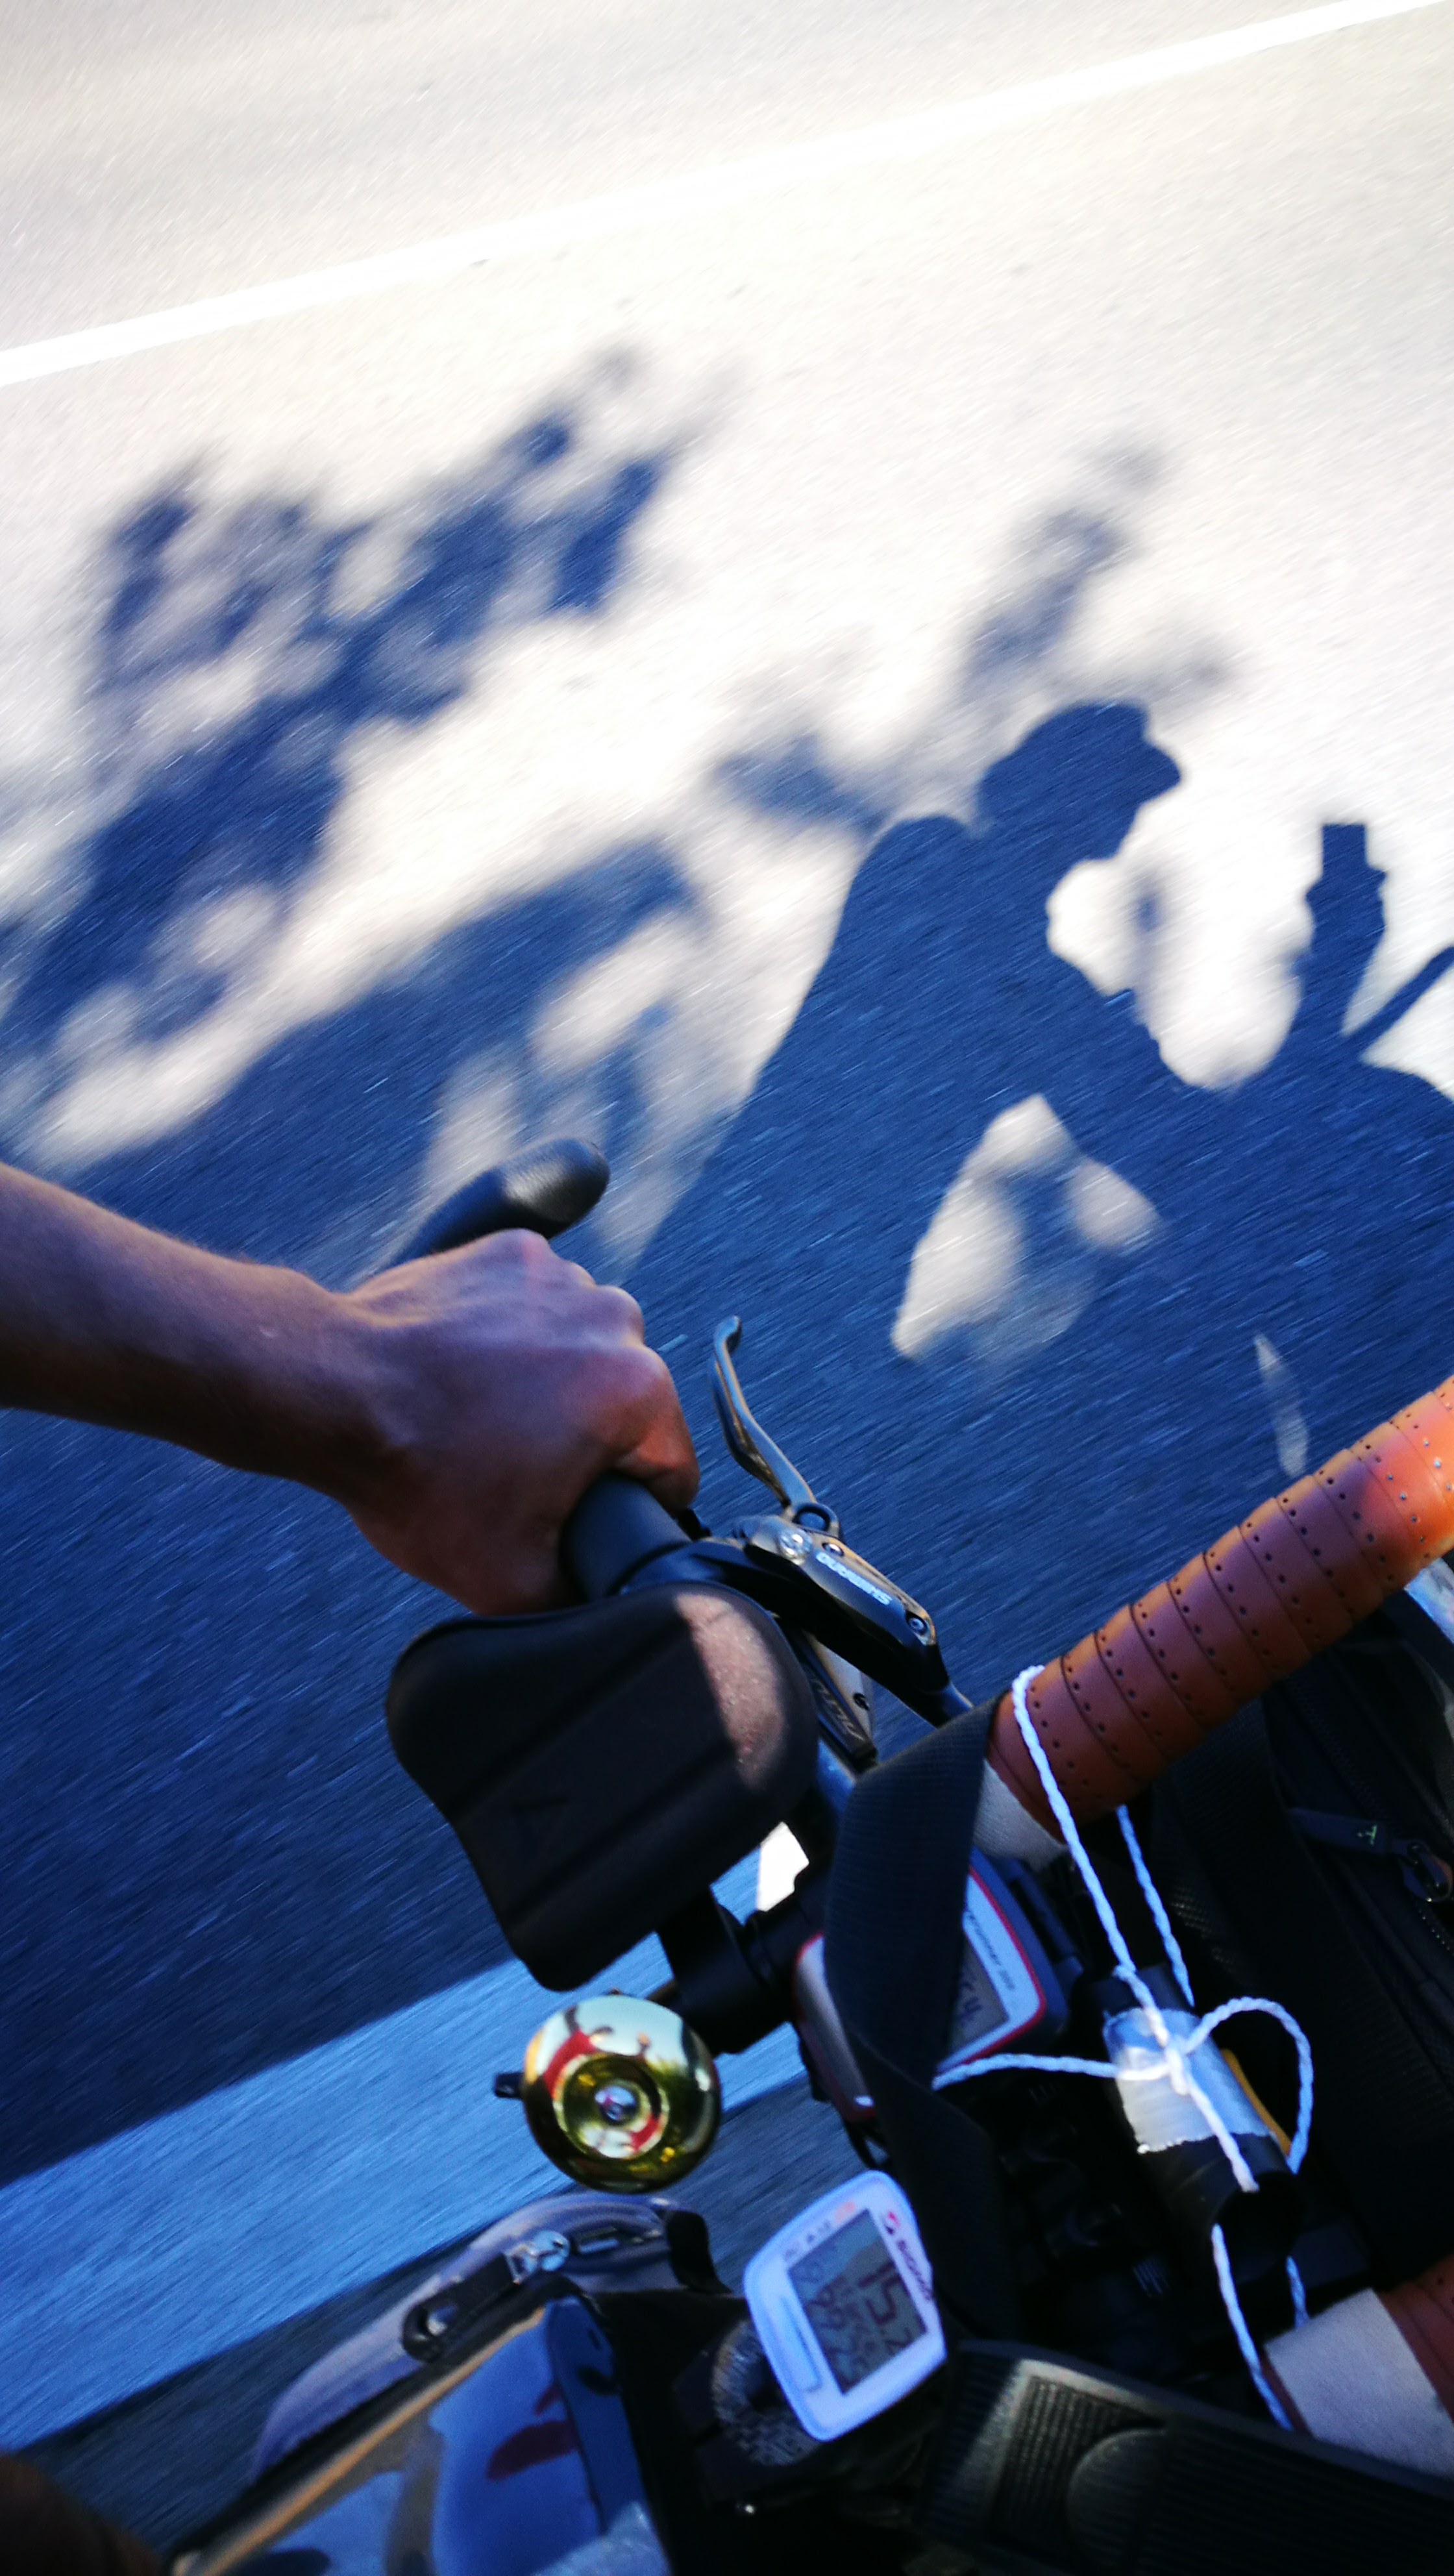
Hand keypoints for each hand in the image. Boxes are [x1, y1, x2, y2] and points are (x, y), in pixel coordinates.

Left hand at [332, 1228, 697, 1613]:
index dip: (631, 1507)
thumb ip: (583, 1601)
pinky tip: (467, 1369)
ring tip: (484, 1418)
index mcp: (639, 1391)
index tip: (575, 1511)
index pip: (670, 1468)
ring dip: (550, 1381)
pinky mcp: (512, 1252)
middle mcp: (615, 1317)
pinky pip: (537, 1305)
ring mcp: (562, 1274)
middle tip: (514, 1469)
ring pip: (583, 1350)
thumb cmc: (418, 1475)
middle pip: (626, 1405)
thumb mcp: (511, 1580)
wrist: (333, 1393)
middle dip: (584, 1439)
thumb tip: (610, 1601)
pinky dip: (511, 1333)